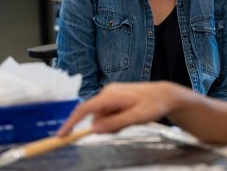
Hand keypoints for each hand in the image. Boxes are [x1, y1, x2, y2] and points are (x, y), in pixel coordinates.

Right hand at [57, 81, 178, 135]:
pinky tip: (129, 115)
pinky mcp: (114, 96)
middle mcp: (107, 92)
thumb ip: (114, 123)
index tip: (61, 135)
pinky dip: (115, 119)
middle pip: (94, 117)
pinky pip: (108, 113)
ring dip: (112, 123)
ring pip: (101, 117)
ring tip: (130, 118)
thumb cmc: (153, 104)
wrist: (165, 94)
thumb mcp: (136, 117)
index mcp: (110, 95)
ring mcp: (110, 93)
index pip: (84, 109)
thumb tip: (93, 129)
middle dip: (105, 126)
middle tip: (126, 125)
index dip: (70, 122)